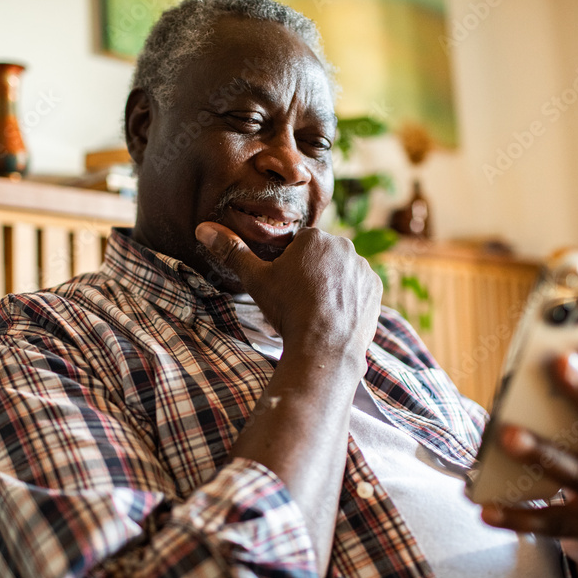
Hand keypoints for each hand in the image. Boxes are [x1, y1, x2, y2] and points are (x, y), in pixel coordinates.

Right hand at [196, 222, 382, 363]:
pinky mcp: (376, 289)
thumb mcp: (256, 281)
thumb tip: (202, 228)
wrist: (323, 348)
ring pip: (341, 272)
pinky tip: (335, 316)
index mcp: (315, 238)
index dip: (290, 267)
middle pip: (322, 257)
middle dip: (312, 275)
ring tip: (318, 311)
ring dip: (332, 286)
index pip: (299, 246)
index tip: (286, 288)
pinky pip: (359, 288)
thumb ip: (232, 251)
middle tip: (300, 302)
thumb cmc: (288, 311)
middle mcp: (345, 246)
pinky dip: (349, 299)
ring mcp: (363, 268)